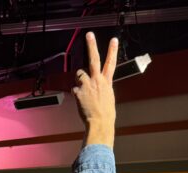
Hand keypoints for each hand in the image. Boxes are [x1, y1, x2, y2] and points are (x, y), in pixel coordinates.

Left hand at [72, 33, 117, 147]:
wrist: (99, 122)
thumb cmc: (105, 113)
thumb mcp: (108, 97)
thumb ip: (102, 87)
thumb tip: (95, 85)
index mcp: (107, 82)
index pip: (111, 63)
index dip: (112, 51)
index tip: (113, 40)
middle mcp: (97, 80)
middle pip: (94, 59)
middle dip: (92, 46)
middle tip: (89, 35)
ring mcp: (87, 85)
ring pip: (79, 74)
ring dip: (79, 79)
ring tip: (83, 89)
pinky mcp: (78, 91)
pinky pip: (74, 89)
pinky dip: (76, 94)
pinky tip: (81, 101)